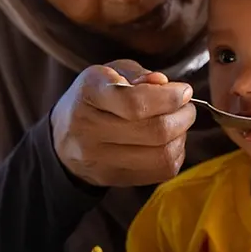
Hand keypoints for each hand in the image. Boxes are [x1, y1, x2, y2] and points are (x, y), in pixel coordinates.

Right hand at [51, 59, 195, 186]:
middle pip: (155, 131)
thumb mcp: (110, 73)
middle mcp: (89, 129)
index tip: (184, 91)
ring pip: (162, 155)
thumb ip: (139, 74)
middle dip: (183, 117)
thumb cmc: (94, 98)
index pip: (136, 103)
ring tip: (178, 124)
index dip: (170, 98)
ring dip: (181, 137)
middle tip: (186, 108)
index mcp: (89, 93)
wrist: (64, 137)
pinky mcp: (113, 178)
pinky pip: (161, 171)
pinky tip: (169, 142)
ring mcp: (100, 159)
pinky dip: (175, 155)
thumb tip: (164, 83)